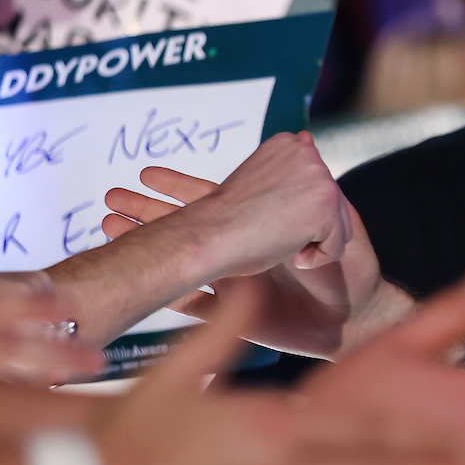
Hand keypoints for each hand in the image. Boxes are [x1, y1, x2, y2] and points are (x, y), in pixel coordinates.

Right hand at [101, 152, 394, 355]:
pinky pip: (194, 306)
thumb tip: (305, 141)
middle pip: (184, 227)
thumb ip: (316, 194)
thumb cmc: (354, 274)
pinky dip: (174, 298)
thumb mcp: (339, 228)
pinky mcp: (234, 317)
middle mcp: (239, 252)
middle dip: (146, 213)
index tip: (146, 173)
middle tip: (107, 201)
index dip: (177, 187)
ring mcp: (231, 283)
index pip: (211, 201)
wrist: (357, 322)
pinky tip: (149, 288)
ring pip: (179, 262)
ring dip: (146, 247)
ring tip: (108, 232)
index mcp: (258, 227)